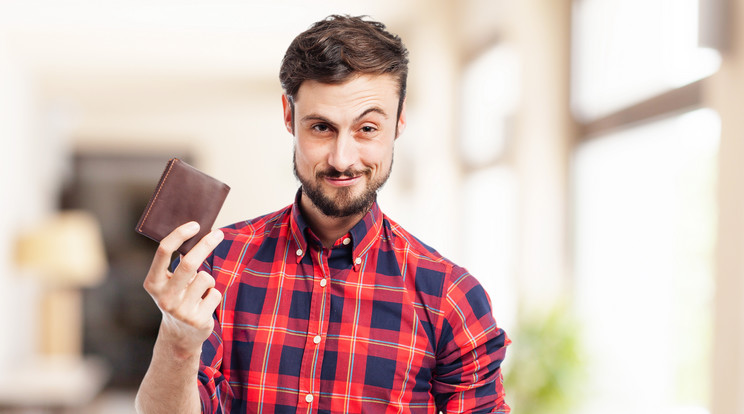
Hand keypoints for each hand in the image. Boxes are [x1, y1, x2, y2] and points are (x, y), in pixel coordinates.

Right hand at [143, 221, 223, 358]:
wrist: (179, 336)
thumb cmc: (177, 298)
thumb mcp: (170, 283)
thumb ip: (178, 263)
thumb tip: (199, 233)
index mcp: (153, 283)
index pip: (163, 252)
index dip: (179, 235)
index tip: (195, 225)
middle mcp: (164, 297)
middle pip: (189, 263)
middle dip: (206, 245)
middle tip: (219, 233)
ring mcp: (181, 310)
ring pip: (206, 278)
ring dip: (208, 280)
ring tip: (200, 291)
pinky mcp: (198, 319)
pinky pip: (215, 294)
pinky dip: (213, 295)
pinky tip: (204, 305)